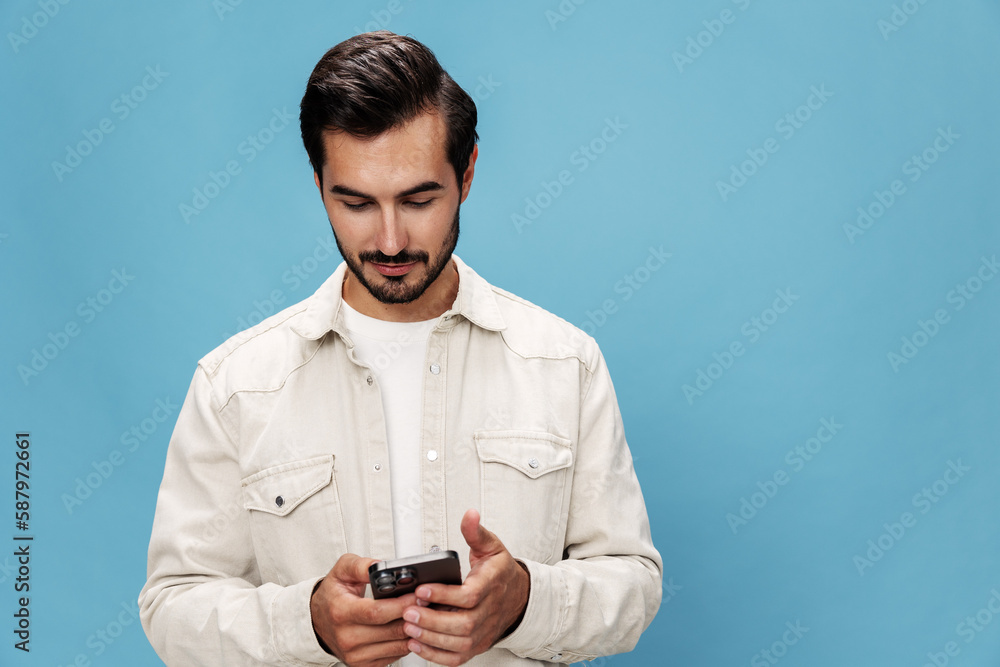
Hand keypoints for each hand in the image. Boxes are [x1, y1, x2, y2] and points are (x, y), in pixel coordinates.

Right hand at [310, 553, 416, 666]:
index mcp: (341, 612)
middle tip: (429, 603)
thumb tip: (382, 565)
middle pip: (391, 630)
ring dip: (416, 630)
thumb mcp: (342, 571)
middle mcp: (347, 637)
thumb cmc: (332, 595)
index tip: (418, 595)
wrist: (317, 621)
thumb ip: (362, 565)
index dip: (401, 604)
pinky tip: (413, 628)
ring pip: (397, 645)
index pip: (377, 612)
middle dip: (415, 615)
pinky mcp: (364, 664)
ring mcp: (355, 654)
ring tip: (426, 614)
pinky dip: (408, 642)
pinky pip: (395, 655)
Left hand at [401, 509, 529, 665]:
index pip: (470, 595)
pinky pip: (457, 657)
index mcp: (491, 586)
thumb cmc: (501, 573)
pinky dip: (436, 655)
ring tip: (409, 628)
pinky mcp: (476, 645)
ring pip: (459, 642)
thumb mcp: (491, 547)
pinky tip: (418, 644)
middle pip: (462, 624)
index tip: (423, 589)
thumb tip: (470, 515)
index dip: (445, 595)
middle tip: (408, 612)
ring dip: (431, 638)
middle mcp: (488, 612)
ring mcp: (483, 631)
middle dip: (432, 620)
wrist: (519, 597)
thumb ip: (476, 532)